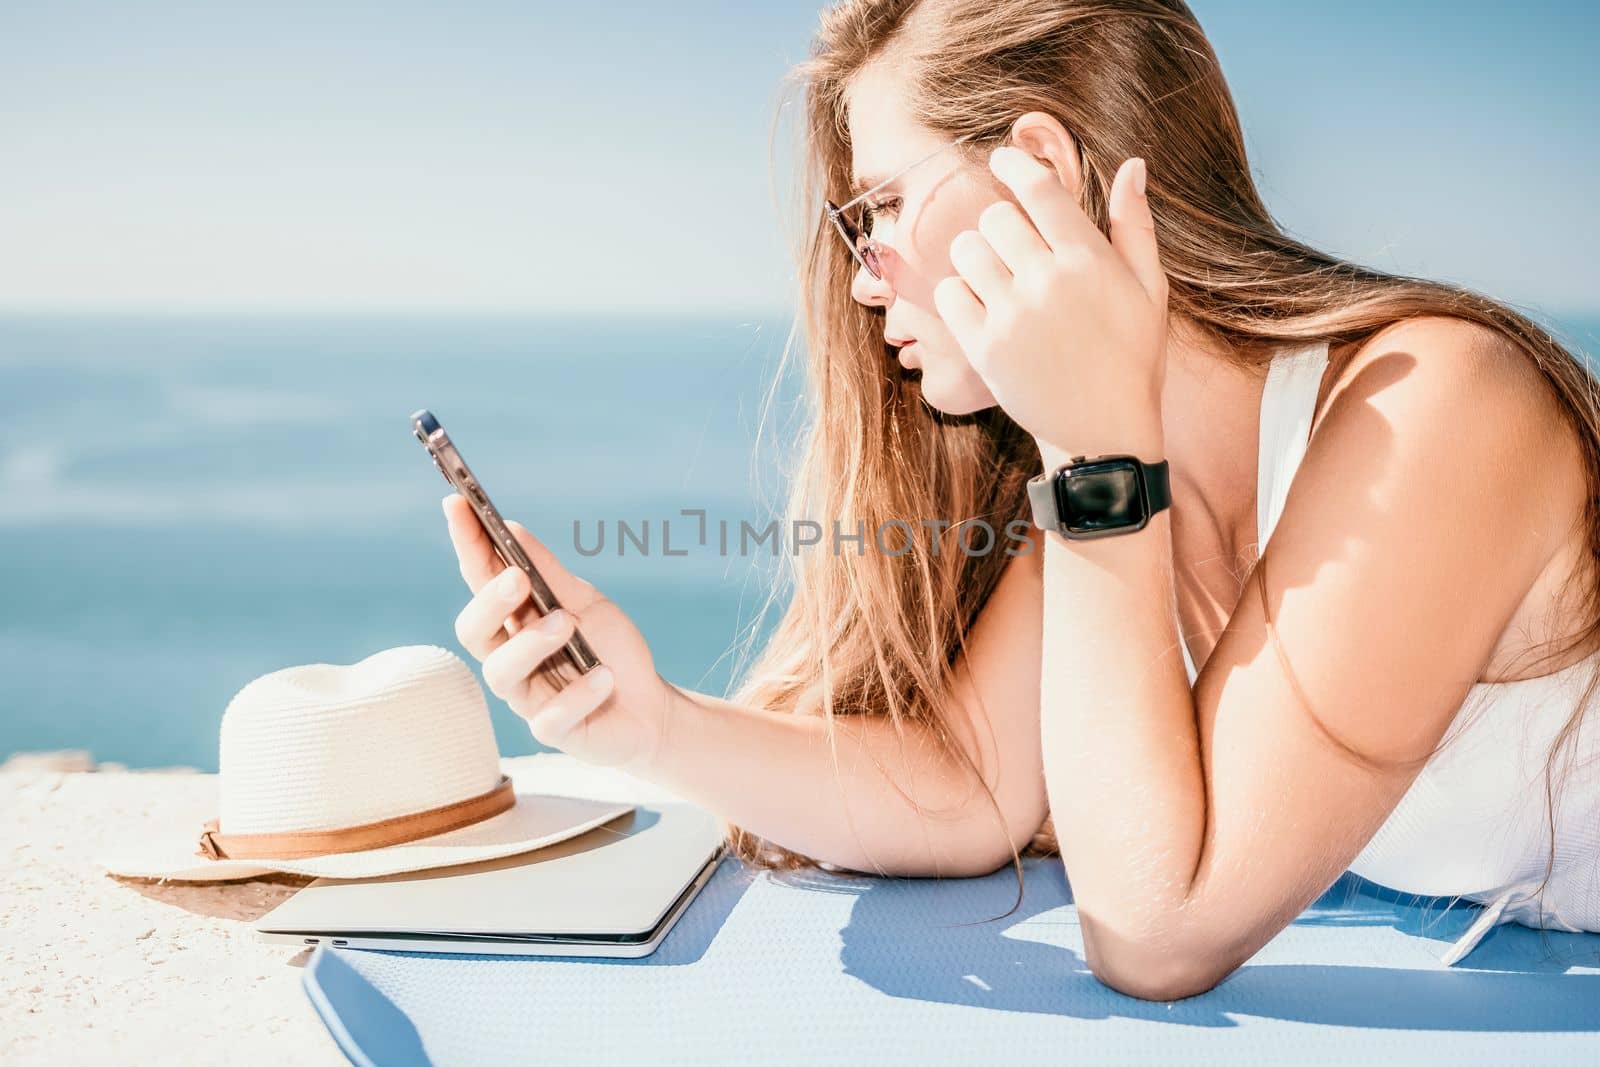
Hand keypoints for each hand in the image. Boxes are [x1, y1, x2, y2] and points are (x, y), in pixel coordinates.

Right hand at [442, 493, 672, 775]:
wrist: (650, 707)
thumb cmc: (610, 648)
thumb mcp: (587, 602)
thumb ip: (548, 572)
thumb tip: (509, 526)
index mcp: (514, 620)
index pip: (479, 579)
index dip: (465, 544)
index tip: (456, 503)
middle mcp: (510, 657)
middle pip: (473, 631)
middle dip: (489, 603)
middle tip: (518, 579)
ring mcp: (528, 697)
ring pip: (501, 673)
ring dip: (532, 643)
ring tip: (567, 625)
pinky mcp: (553, 731)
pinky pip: (550, 717)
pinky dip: (579, 693)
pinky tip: (604, 678)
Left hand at [935, 147, 1168, 458]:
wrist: (1104, 434)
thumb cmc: (1132, 360)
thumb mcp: (1150, 291)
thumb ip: (1136, 227)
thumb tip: (1133, 165)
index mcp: (1089, 261)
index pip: (1039, 189)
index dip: (1014, 163)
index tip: (1002, 159)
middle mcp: (1048, 282)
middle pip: (995, 217)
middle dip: (1000, 224)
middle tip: (1011, 246)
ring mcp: (1012, 316)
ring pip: (966, 251)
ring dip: (976, 256)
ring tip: (995, 277)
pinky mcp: (984, 348)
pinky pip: (950, 294)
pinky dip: (960, 295)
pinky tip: (982, 308)